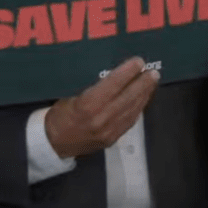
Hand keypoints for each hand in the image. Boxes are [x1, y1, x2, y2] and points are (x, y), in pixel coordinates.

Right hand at [44, 57, 159, 158]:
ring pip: (133, 109)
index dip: (127, 72)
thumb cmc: (59, 116)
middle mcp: (100, 119)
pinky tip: (144, 98)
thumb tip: (115, 73)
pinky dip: (139, 107)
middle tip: (153, 72)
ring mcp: (109, 131)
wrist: (53, 145)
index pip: (112, 85)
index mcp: (86, 107)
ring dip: (144, 94)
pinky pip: (131, 120)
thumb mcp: (69, 97)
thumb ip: (93, 88)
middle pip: (128, 98)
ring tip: (152, 82)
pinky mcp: (113, 139)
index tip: (139, 62)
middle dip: (143, 83)